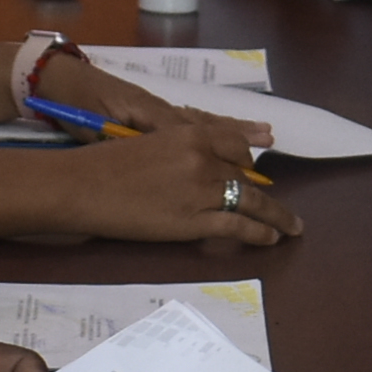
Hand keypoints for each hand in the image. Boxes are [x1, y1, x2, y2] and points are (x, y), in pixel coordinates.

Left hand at [34, 41, 271, 152]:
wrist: (57, 79)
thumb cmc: (75, 106)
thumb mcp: (99, 127)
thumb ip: (130, 142)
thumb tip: (155, 158)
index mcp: (151, 115)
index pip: (195, 135)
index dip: (222, 157)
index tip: (248, 176)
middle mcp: (163, 110)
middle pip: (209, 126)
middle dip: (240, 140)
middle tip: (270, 143)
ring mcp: (159, 109)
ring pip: (205, 122)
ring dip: (235, 130)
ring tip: (264, 134)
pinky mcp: (152, 109)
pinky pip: (193, 118)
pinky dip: (215, 124)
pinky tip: (228, 129)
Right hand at [50, 119, 296, 250]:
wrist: (80, 186)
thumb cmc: (104, 165)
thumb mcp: (149, 143)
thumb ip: (179, 152)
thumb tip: (197, 168)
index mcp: (190, 134)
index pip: (233, 145)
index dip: (246, 161)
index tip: (254, 171)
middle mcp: (203, 158)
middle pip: (243, 175)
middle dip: (260, 190)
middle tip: (278, 204)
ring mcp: (201, 190)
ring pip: (250, 200)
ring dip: (275, 214)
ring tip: (291, 225)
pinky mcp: (194, 221)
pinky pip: (238, 226)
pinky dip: (260, 231)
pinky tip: (271, 237)